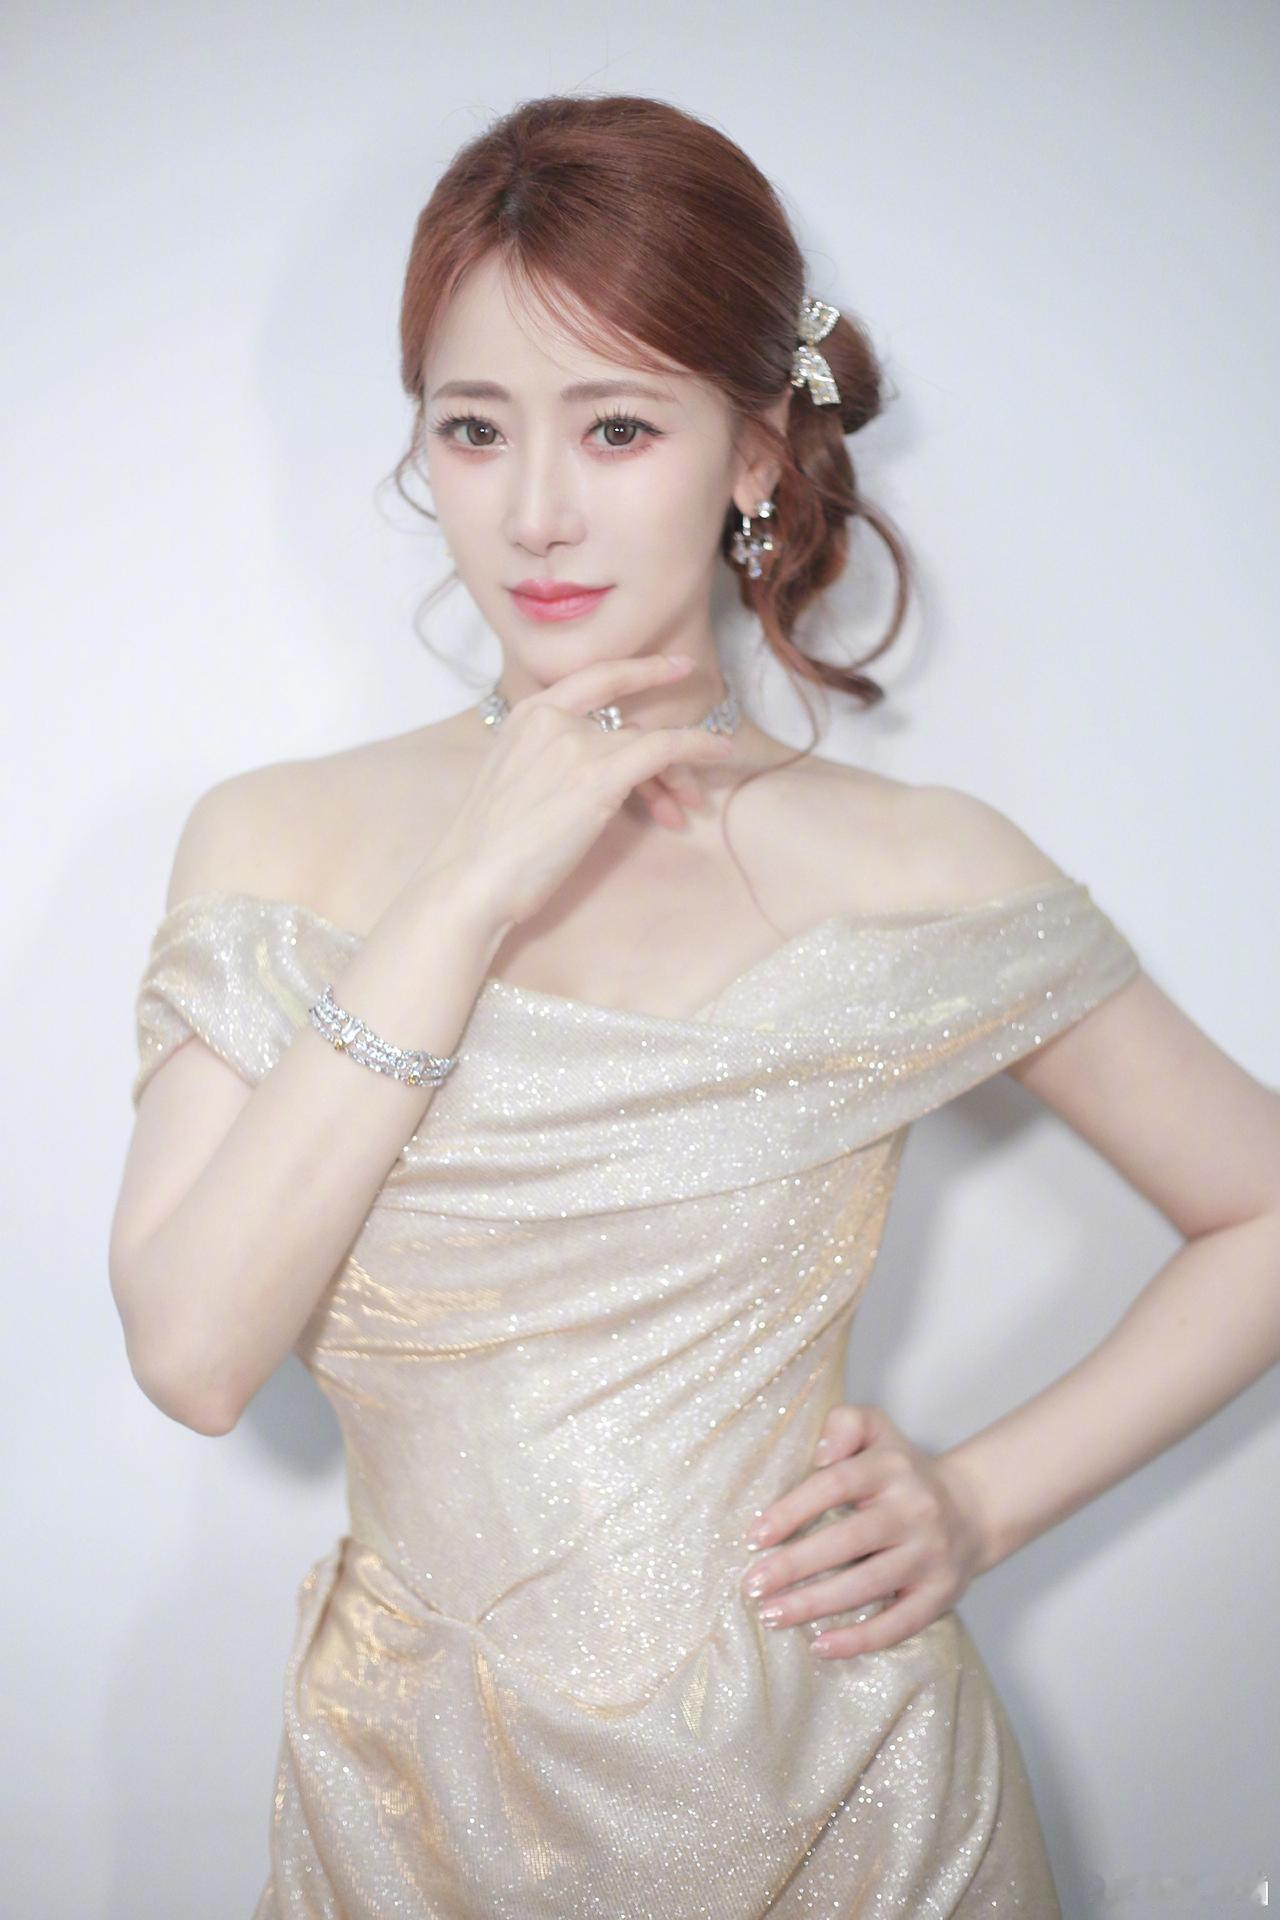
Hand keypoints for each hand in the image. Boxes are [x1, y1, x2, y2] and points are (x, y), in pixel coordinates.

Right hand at [422, 653, 735, 932]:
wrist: (471, 878)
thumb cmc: (488, 847)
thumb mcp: (513, 780)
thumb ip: (548, 759)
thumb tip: (591, 771)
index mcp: (527, 713)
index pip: (595, 678)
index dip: (640, 669)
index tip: (674, 665)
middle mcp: (552, 718)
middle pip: (629, 719)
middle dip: (667, 744)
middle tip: (700, 760)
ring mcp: (576, 745)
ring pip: (650, 743)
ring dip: (679, 773)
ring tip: (691, 804)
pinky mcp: (599, 777)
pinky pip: (664, 749)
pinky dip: (698, 747)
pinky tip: (720, 752)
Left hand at [738, 1403, 988, 1659]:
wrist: (974, 1509)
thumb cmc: (904, 1473)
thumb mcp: (878, 1431)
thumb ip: (846, 1423)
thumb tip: (821, 1453)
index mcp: (890, 1468)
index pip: (835, 1485)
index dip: (792, 1510)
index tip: (754, 1537)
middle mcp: (914, 1510)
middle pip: (847, 1541)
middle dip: (794, 1566)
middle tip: (752, 1584)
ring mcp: (929, 1556)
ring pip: (867, 1585)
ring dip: (815, 1604)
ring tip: (771, 1615)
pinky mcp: (940, 1595)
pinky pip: (898, 1624)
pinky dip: (859, 1640)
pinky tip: (821, 1646)